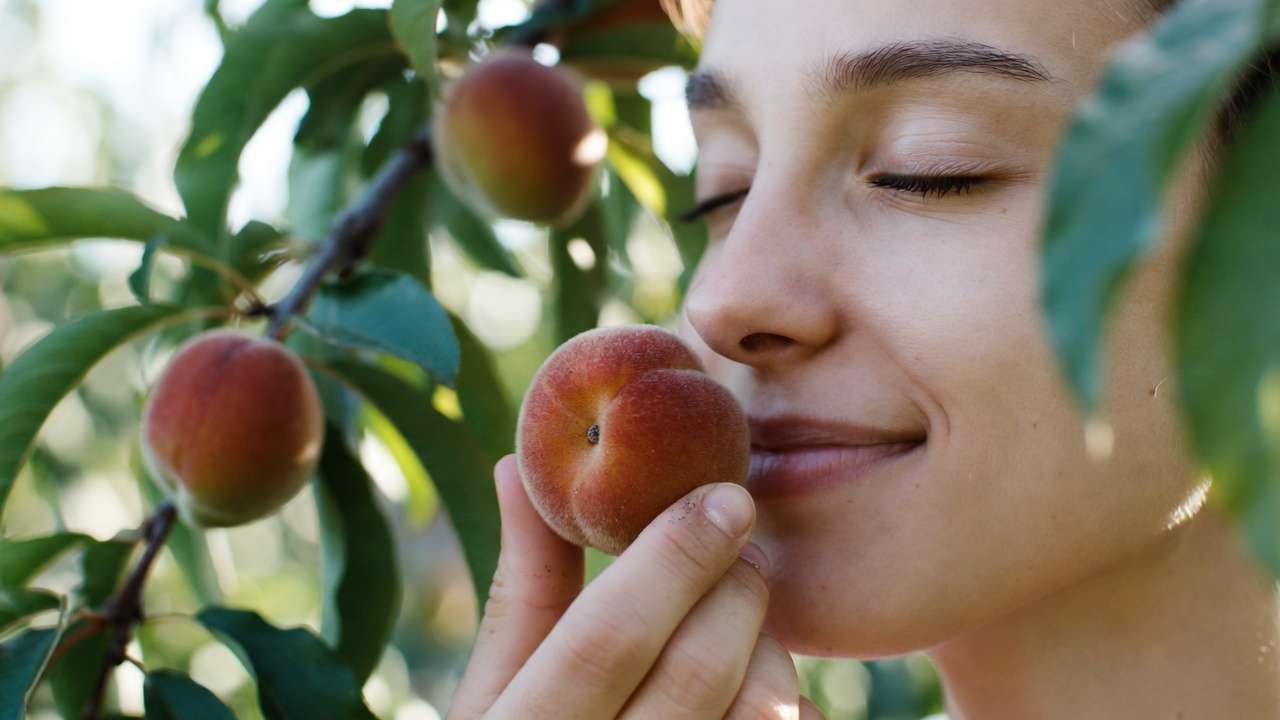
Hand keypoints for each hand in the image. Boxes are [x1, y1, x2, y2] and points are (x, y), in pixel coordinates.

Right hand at [446, 454, 824, 719]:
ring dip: (769, 650)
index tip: (724, 498)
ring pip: (755, 717)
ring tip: (751, 616)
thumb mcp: (497, 696)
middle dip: (735, 593)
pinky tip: (762, 683)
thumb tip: (521, 463)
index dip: (670, 561)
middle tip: (746, 546)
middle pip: (695, 677)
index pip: (603, 641)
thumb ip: (521, 594)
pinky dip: (782, 707)